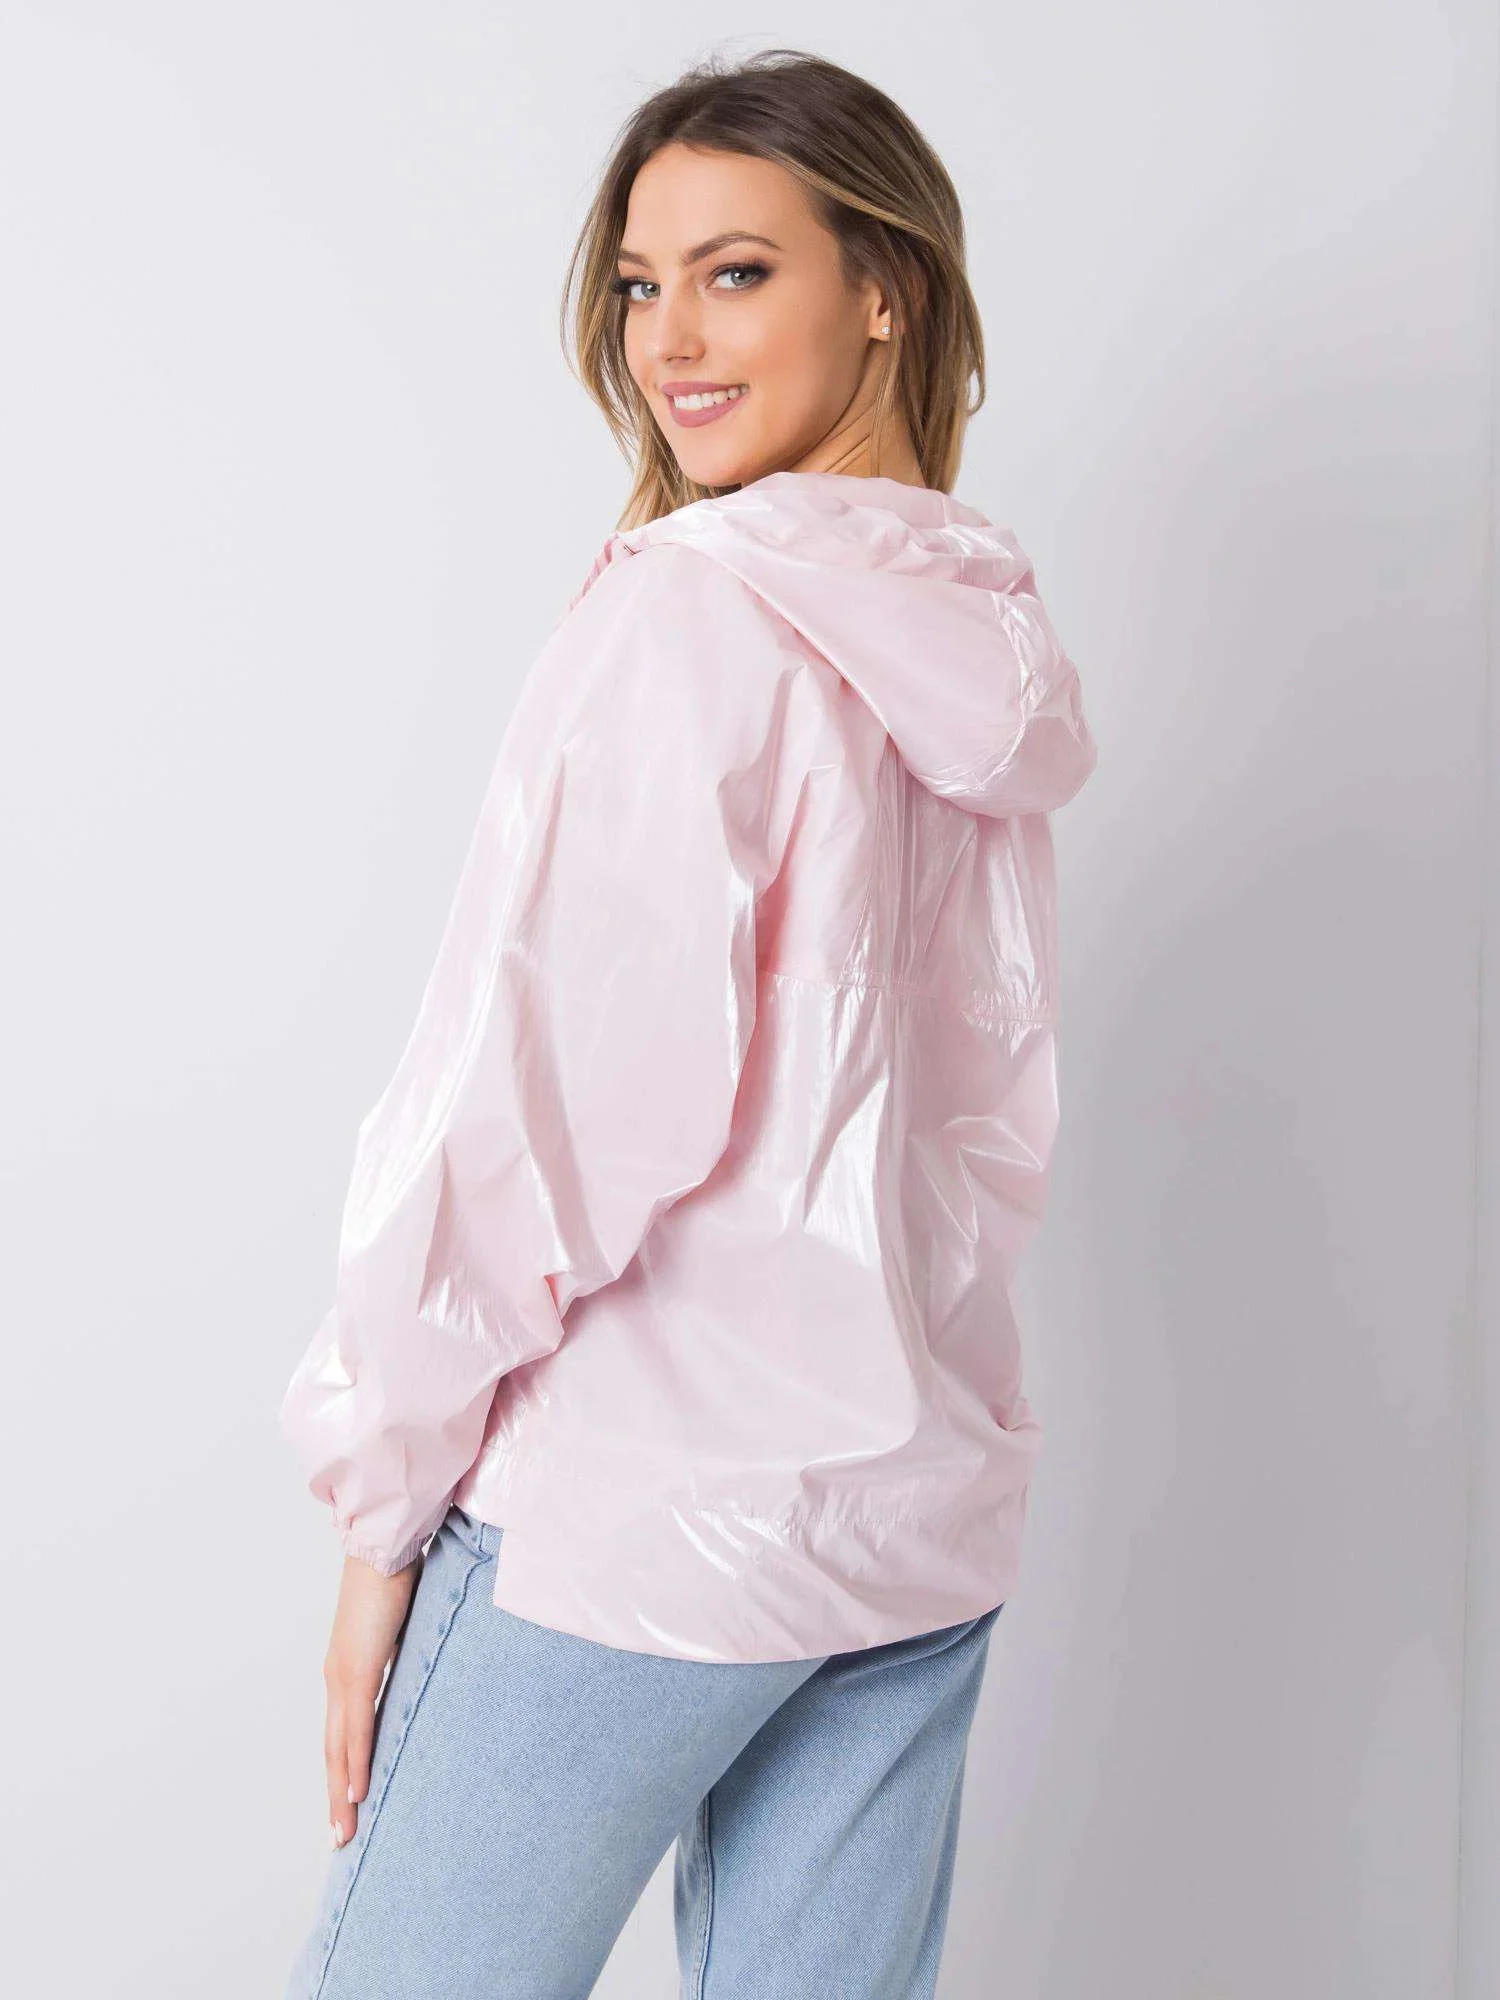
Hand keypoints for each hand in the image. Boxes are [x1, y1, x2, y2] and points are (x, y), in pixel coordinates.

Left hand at [323, 1551, 420, 1847]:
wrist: (383, 1545)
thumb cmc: (394, 1575)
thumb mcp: (401, 1626)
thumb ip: (405, 1652)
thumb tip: (424, 1667)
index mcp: (347, 1668)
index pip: (342, 1731)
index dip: (343, 1768)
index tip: (348, 1802)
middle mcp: (337, 1678)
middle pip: (333, 1750)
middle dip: (337, 1795)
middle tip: (341, 1837)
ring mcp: (344, 1676)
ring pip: (340, 1748)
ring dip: (342, 1792)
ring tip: (346, 1831)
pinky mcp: (358, 1670)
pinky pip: (358, 1727)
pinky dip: (357, 1762)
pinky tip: (359, 1792)